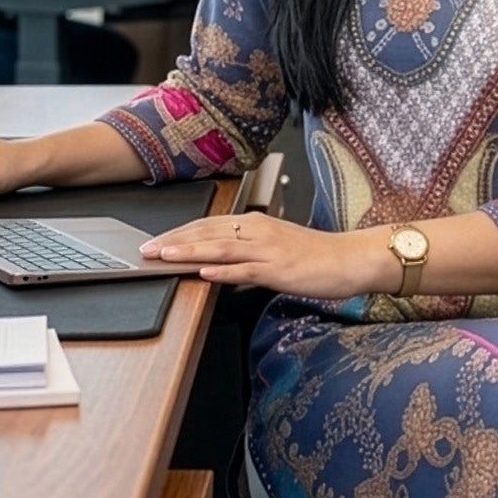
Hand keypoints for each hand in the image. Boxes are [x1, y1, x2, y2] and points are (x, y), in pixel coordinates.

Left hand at [139, 212, 390, 297]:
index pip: (207, 225)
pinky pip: (246, 270)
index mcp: (255, 224)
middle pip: (207, 233)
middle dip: (174, 241)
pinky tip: (205, 274)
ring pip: (220, 248)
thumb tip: (219, 259)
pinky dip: (224, 271)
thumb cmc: (316, 256)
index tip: (155, 241)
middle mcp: (257, 231)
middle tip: (146, 249)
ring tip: (165, 257)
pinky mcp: (279, 269)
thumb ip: (247, 251)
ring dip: (189, 251)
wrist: (350, 258)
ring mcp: (268, 250)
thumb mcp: (276, 247)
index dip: (179, 232)